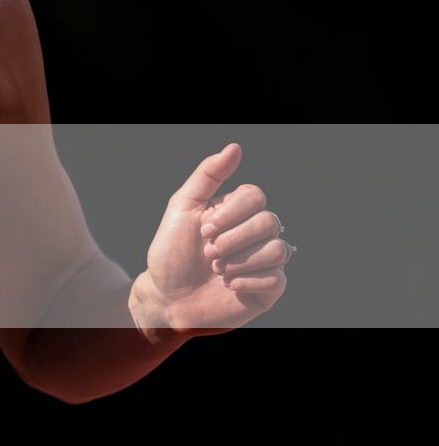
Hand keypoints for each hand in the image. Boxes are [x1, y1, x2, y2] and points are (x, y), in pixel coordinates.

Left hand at [134, 142, 290, 337]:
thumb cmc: (171, 252)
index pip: (256, 196)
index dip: (232, 212)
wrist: (166, 297)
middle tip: (208, 252)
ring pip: (278, 249)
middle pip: (269, 222)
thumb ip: (207, 176)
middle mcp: (254, 234)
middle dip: (233, 238)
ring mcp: (264, 262)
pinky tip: (228, 284)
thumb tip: (234, 148)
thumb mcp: (182, 208)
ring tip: (217, 269)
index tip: (204, 228)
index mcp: (236, 212)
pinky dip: (247, 280)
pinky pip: (278, 278)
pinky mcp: (268, 289)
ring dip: (240, 260)